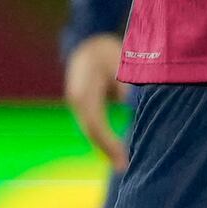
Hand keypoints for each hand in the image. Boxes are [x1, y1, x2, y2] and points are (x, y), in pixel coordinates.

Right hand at [61, 33, 126, 163]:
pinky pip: (90, 124)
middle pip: (90, 131)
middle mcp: (76, 99)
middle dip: (106, 151)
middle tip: (124, 168)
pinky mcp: (80, 103)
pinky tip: (113, 149)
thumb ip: (127, 87)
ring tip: (120, 163)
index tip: (123, 159)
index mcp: (85, 91)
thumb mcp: (122, 64)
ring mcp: (76, 101)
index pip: (96, 125)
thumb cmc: (108, 50)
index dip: (109, 144)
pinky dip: (101, 137)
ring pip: (89, 130)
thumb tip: (130, 108)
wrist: (88, 38)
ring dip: (103, 147)